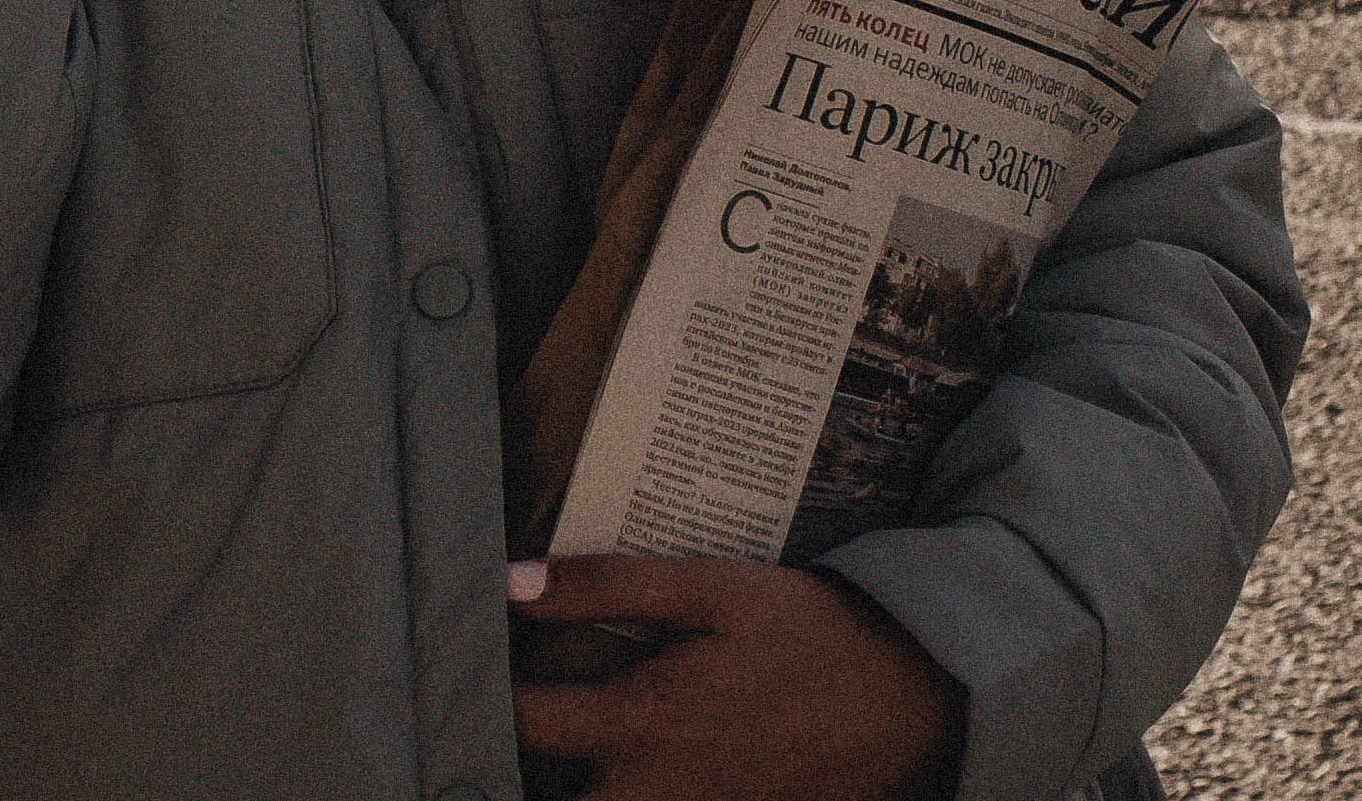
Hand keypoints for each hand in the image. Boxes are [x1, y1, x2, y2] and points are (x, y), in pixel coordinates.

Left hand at [511, 554, 962, 800]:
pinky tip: (602, 768)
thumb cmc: (803, 633)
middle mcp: (646, 795)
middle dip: (501, 769)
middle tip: (474, 720)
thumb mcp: (711, 588)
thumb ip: (608, 586)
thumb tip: (511, 583)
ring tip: (527, 746)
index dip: (477, 686)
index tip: (460, 649)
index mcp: (639, 724)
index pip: (518, 724)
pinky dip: (607, 796)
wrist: (901, 706)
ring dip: (551, 786)